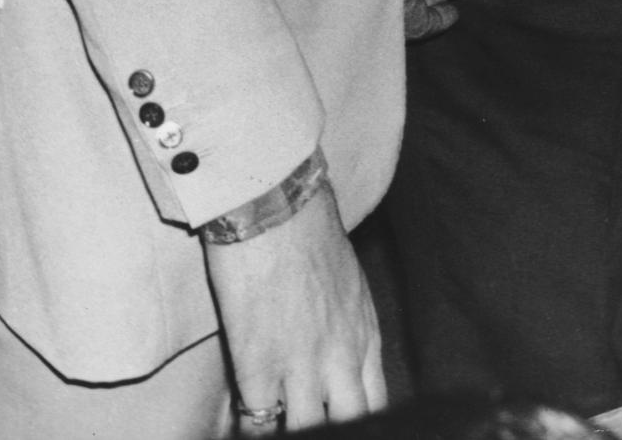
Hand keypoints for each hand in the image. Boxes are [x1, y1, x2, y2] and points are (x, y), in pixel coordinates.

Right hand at [204, 176, 385, 428]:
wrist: (277, 204)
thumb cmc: (311, 231)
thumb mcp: (351, 282)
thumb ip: (350, 325)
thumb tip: (339, 352)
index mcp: (365, 337)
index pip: (376, 407)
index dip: (361, 424)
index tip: (343, 423)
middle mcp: (340, 359)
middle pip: (350, 424)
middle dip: (333, 430)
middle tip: (313, 425)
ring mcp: (300, 368)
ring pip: (308, 431)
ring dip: (293, 429)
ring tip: (278, 422)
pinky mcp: (259, 366)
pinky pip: (256, 423)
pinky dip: (251, 427)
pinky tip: (244, 420)